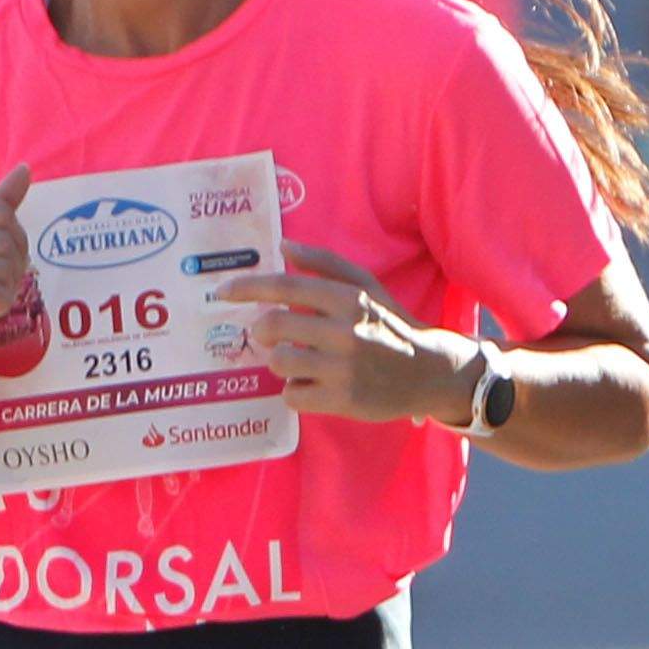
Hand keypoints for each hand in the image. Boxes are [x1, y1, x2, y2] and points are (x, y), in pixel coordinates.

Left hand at [216, 241, 476, 427]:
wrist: (427, 371)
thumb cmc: (388, 324)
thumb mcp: (365, 286)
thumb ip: (324, 263)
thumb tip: (283, 247)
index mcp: (347, 298)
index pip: (285, 288)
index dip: (247, 288)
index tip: (221, 291)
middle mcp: (345, 331)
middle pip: (272, 327)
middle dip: (262, 330)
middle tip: (269, 334)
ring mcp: (343, 369)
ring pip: (279, 362)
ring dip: (280, 362)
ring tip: (299, 361)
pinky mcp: (343, 401)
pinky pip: (292, 396)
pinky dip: (296, 391)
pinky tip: (313, 385)